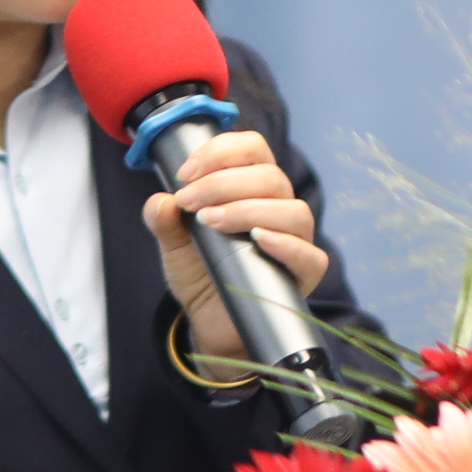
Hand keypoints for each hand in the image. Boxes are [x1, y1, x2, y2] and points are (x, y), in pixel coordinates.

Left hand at [142, 128, 333, 358]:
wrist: (211, 322)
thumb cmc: (202, 274)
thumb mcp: (173, 244)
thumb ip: (164, 220)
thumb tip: (161, 200)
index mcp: (253, 187)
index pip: (252, 149)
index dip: (220, 152)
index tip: (185, 174)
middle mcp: (280, 207)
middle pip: (270, 176)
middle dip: (223, 183)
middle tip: (190, 203)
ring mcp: (296, 240)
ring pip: (292, 210)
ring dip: (248, 210)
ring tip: (211, 223)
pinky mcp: (305, 274)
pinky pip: (310, 255)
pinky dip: (285, 244)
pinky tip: (257, 241)